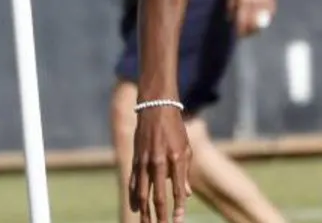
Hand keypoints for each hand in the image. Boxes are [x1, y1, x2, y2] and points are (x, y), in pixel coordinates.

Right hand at [129, 105, 192, 222]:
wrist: (157, 109)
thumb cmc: (175, 130)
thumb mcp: (186, 149)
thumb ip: (185, 173)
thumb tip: (186, 195)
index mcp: (176, 159)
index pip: (177, 190)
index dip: (178, 208)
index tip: (179, 221)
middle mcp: (159, 162)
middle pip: (158, 196)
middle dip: (161, 216)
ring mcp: (145, 162)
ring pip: (143, 193)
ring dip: (145, 212)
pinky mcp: (135, 160)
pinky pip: (134, 183)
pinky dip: (134, 197)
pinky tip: (136, 208)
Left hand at [227, 0, 275, 36]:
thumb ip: (231, 4)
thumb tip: (230, 18)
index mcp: (243, 1)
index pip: (242, 22)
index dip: (241, 30)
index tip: (240, 34)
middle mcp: (255, 3)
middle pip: (254, 24)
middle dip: (250, 31)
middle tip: (248, 34)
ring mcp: (265, 0)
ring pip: (264, 20)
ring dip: (259, 26)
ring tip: (256, 29)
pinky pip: (271, 12)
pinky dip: (268, 18)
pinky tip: (265, 20)